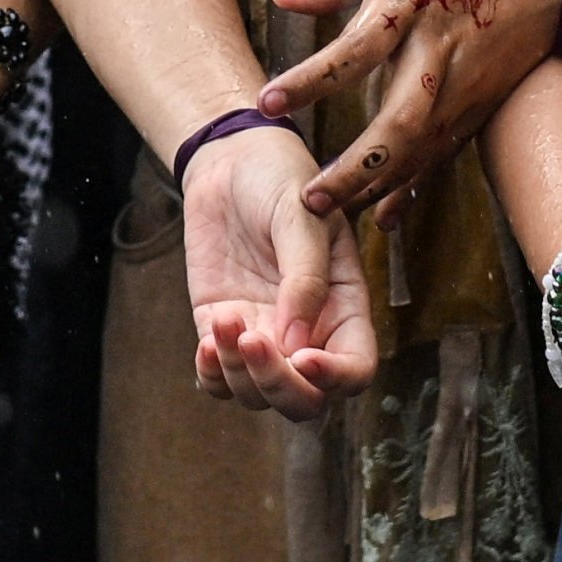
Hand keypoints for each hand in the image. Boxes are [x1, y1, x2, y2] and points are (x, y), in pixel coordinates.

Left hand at [184, 122, 380, 419]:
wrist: (230, 162)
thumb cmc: (281, 179)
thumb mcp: (303, 216)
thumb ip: (305, 279)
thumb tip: (296, 348)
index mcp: (345, 308)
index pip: (355, 370)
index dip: (335, 379)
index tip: (302, 358)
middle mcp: (308, 333)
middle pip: (304, 400)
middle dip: (278, 385)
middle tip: (251, 340)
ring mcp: (264, 335)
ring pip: (257, 395)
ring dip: (237, 372)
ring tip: (224, 318)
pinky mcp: (221, 330)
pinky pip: (217, 380)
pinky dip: (210, 376)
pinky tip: (205, 341)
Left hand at [264, 0, 561, 214]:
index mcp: (414, 0)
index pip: (356, 48)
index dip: (312, 79)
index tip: (266, 102)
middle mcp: (442, 50)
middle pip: (397, 121)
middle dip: (354, 166)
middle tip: (308, 199)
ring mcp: (470, 82)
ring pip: (424, 149)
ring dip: (378, 187)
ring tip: (330, 214)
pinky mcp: (487, 101)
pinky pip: (447, 152)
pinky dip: (417, 185)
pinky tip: (385, 213)